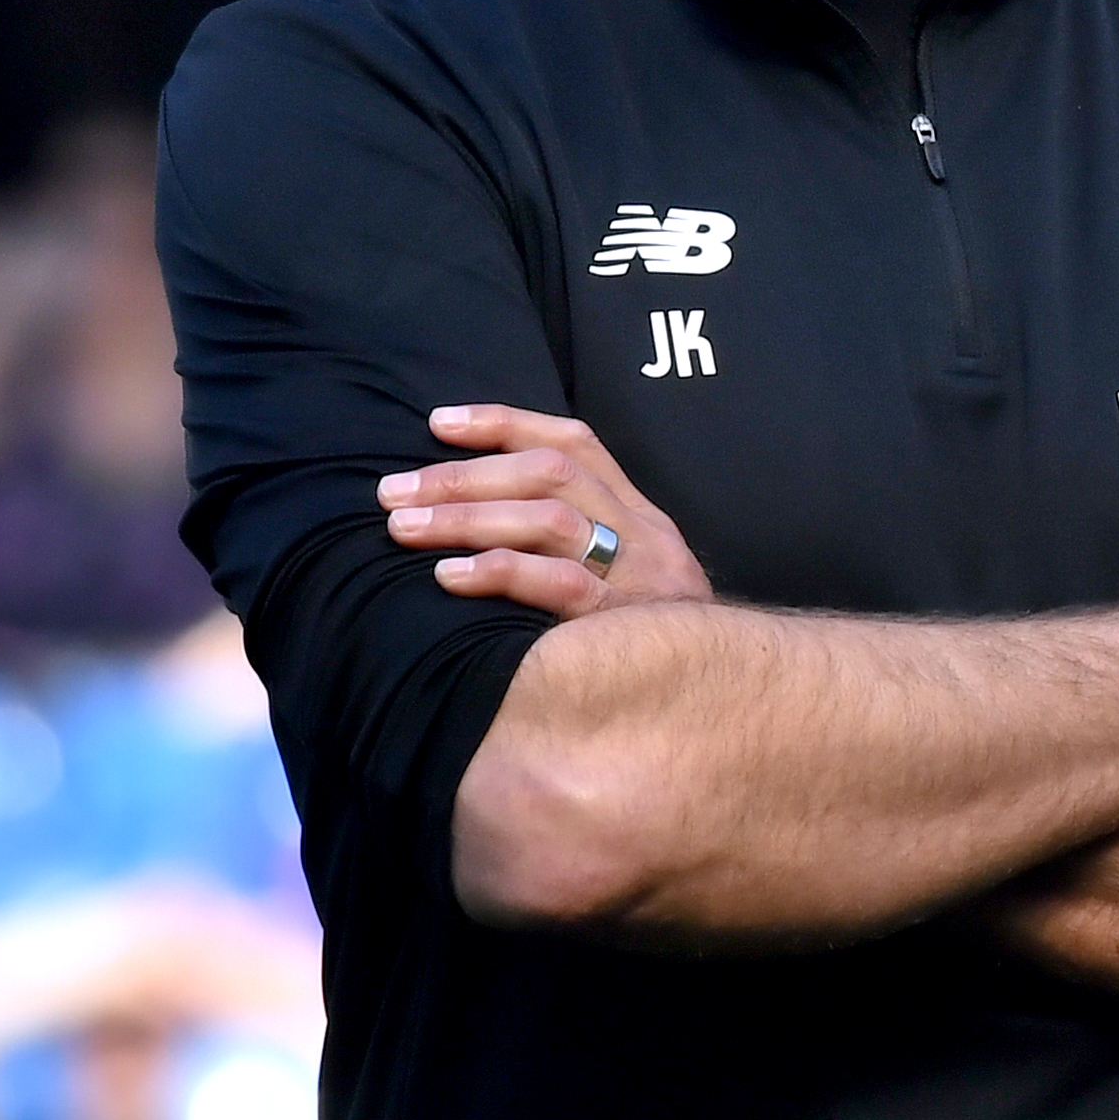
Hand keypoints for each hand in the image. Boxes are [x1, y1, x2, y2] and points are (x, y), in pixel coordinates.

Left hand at [379, 405, 714, 615]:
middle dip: (463, 476)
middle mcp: (643, 533)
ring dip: (467, 517)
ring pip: (550, 520)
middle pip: (551, 474)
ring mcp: (638, 575)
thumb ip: (576, 549)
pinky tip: (446, 578)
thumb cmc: (650, 642)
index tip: (437, 422)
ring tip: (402, 528)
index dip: (505, 424)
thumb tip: (477, 520)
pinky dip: (499, 573)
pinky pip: (560, 586)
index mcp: (640, 514)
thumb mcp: (629, 580)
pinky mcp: (624, 622)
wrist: (728, 697)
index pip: (576, 443)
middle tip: (390, 493)